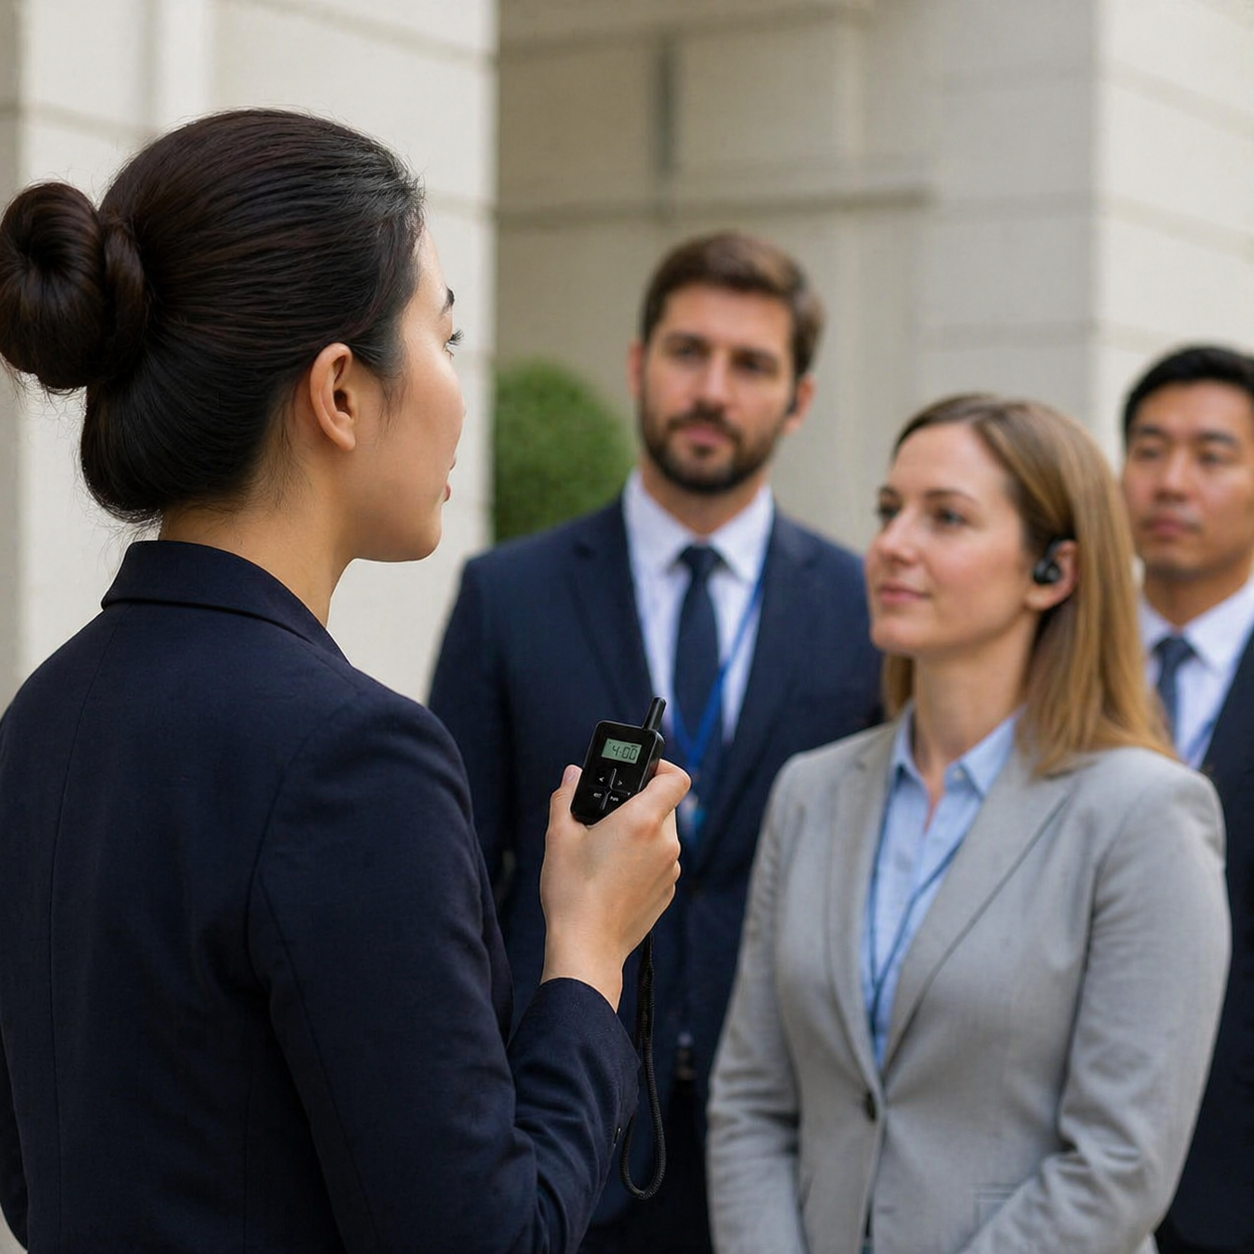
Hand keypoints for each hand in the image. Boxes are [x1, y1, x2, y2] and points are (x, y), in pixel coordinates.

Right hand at [539, 759, 687, 1009]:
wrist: (586, 947)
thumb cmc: (572, 892)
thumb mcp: (559, 836)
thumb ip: (567, 796)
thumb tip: (572, 774)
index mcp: (643, 821)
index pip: (676, 778)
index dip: (662, 767)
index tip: (642, 771)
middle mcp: (665, 843)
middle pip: (664, 806)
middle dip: (639, 805)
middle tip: (607, 816)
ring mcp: (670, 870)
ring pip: (661, 836)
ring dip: (641, 834)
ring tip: (605, 850)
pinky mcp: (667, 892)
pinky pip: (660, 862)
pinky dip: (643, 860)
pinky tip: (613, 876)